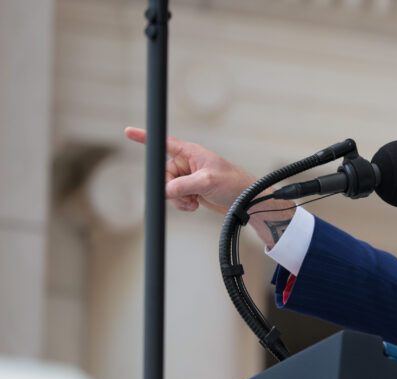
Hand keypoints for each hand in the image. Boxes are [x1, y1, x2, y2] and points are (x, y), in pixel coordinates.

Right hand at [124, 126, 256, 214]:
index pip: (165, 143)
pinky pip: (176, 198)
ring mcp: (188, 178)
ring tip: (193, 203)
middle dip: (171, 189)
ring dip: (177, 199)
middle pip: (163, 175)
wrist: (245, 201)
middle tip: (187, 197)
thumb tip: (166, 191)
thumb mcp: (208, 181)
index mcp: (191, 153)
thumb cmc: (233, 183)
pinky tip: (194, 206)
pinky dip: (182, 204)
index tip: (128, 131)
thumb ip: (184, 184)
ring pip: (168, 189)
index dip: (146, 138)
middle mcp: (188, 163)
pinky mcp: (191, 191)